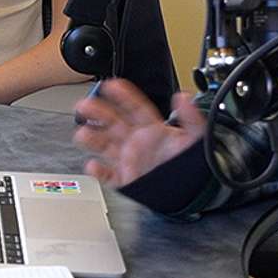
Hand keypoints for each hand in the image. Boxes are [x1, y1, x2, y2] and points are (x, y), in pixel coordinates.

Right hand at [73, 79, 203, 188]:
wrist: (192, 192)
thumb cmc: (192, 165)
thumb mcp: (196, 138)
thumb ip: (191, 117)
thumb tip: (184, 98)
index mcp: (152, 129)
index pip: (134, 107)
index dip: (122, 95)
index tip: (110, 85)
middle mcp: (136, 141)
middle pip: (112, 122)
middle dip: (97, 112)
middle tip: (84, 104)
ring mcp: (129, 159)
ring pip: (104, 145)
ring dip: (91, 138)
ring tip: (82, 133)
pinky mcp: (126, 178)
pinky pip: (108, 174)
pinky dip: (98, 171)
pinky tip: (92, 165)